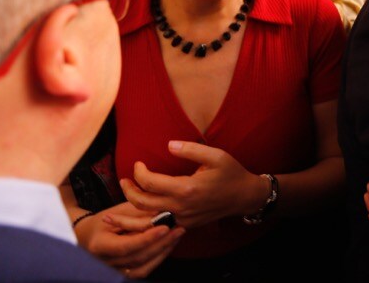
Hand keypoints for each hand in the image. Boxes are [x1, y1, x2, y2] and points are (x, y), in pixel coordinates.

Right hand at [73, 202, 184, 278]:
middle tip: (179, 229)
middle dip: (161, 243)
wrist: (91, 236)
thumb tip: (163, 215)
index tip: (165, 227)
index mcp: (100, 245)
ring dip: (163, 251)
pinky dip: (158, 259)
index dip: (147, 238)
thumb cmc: (106, 220)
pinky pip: (143, 270)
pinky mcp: (124, 273)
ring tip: (177, 235)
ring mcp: (114, 270)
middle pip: (137, 258)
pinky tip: (169, 245)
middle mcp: (105, 262)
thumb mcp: (118, 211)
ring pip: (142, 267)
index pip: (126, 246)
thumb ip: (138, 214)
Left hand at [121, 141, 268, 229]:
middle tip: (124, 179)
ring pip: (147, 217)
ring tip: (126, 195)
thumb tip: (169, 145)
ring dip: (133, 206)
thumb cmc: (231, 173)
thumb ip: (191, 149)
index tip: (138, 163)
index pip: (150, 182)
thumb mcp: (216, 155)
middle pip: (142, 202)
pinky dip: (145, 217)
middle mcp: (181, 206)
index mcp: (187, 188)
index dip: (139, 171)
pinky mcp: (185, 225)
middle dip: (129, 189)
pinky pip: (158, 223)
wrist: (244, 197)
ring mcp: (182, 218)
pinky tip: (141, 209)